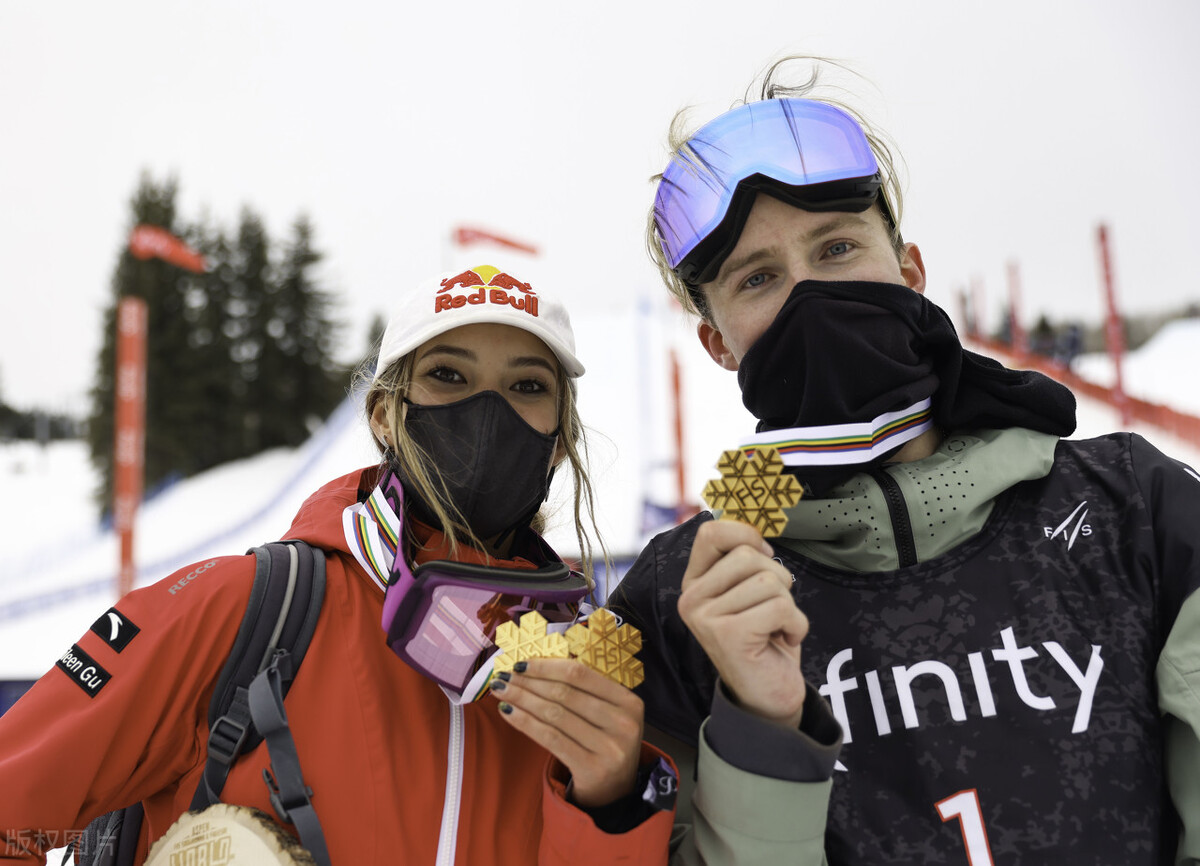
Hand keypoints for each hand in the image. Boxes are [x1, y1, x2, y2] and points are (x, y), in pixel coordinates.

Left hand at [491, 658, 642, 807]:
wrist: (614, 793)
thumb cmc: (603, 744)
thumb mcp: (606, 715)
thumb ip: (582, 691)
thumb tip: (532, 667)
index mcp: (629, 701)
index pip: (580, 674)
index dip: (546, 666)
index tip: (520, 663)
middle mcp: (624, 723)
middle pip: (565, 693)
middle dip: (528, 682)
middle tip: (502, 676)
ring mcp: (610, 748)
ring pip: (555, 714)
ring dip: (522, 699)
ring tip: (501, 691)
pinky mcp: (592, 769)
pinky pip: (550, 739)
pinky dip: (525, 722)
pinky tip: (508, 713)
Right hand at [677, 520, 807, 726]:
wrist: (767, 696)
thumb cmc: (764, 639)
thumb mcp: (749, 594)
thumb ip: (744, 563)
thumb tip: (756, 530)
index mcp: (694, 583)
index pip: (712, 532)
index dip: (746, 535)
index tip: (765, 558)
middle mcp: (691, 598)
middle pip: (748, 555)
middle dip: (777, 579)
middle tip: (773, 610)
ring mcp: (706, 617)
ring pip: (769, 581)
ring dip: (788, 606)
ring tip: (776, 628)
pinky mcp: (728, 635)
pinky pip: (780, 608)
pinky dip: (796, 625)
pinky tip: (783, 642)